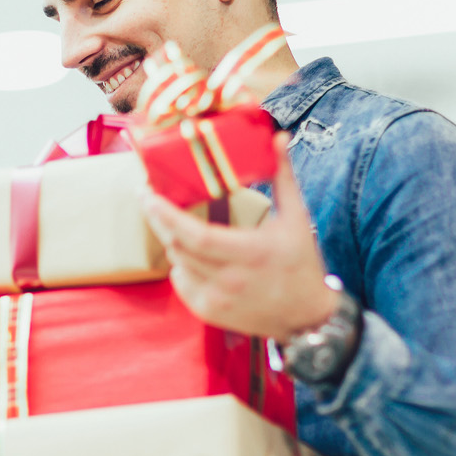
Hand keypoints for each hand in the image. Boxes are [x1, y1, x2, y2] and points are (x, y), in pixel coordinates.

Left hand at [142, 133, 338, 340]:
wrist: (307, 317)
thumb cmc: (301, 264)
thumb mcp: (297, 218)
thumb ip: (283, 176)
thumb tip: (279, 138)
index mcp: (250, 253)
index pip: (195, 235)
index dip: (167, 215)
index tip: (149, 194)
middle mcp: (230, 279)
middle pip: (177, 247)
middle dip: (157, 220)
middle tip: (148, 197)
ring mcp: (218, 299)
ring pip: (176, 263)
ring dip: (170, 240)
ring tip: (170, 220)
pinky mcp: (210, 313)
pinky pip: (180, 283)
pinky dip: (179, 264)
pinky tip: (188, 251)